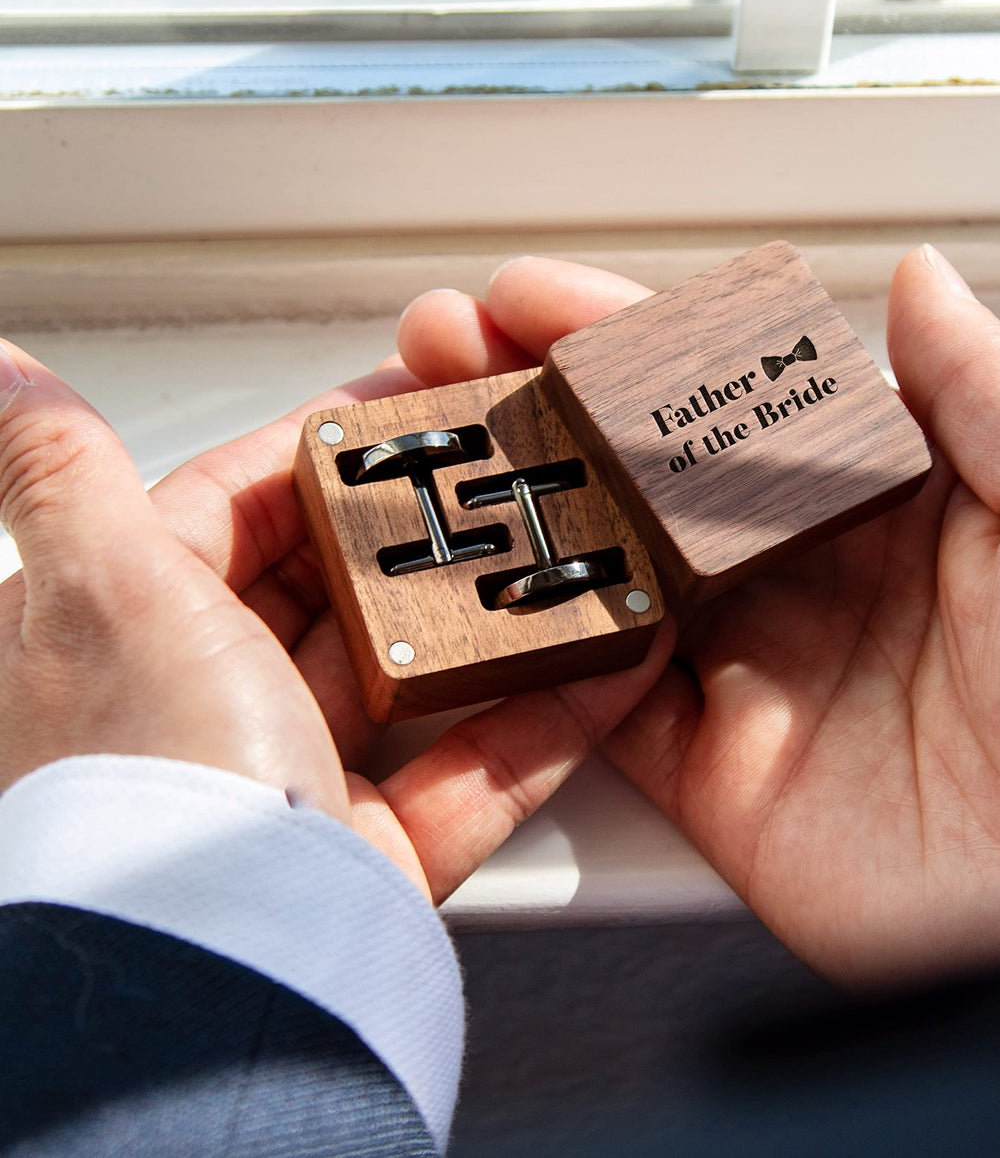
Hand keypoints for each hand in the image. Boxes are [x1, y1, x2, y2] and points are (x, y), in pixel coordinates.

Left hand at [0, 340, 671, 902]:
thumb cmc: (148, 775)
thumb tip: (4, 369)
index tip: (409, 408)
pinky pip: (480, 765)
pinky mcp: (379, 847)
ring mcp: (299, 775)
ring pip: (417, 673)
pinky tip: (603, 663)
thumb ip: (61, 471)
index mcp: (130, 629)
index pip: (241, 504)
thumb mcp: (104, 588)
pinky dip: (545, 718)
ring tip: (565, 556)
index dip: (326, 445)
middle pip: (340, 583)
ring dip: (494, 620)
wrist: (219, 969)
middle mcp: (211, 702)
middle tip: (503, 476)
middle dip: (421, 530)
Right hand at [398, 248, 999, 985]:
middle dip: (540, 403)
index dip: (631, 339)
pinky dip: (544, 655)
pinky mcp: (714, 772)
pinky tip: (482, 586)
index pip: (727, 396)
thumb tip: (917, 281)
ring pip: (607, 576)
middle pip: (643, 474)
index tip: (541, 296)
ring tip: (433, 439)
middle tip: (449, 345)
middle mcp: (803, 577)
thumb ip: (981, 386)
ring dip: (518, 508)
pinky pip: (604, 707)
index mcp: (882, 499)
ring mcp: (750, 672)